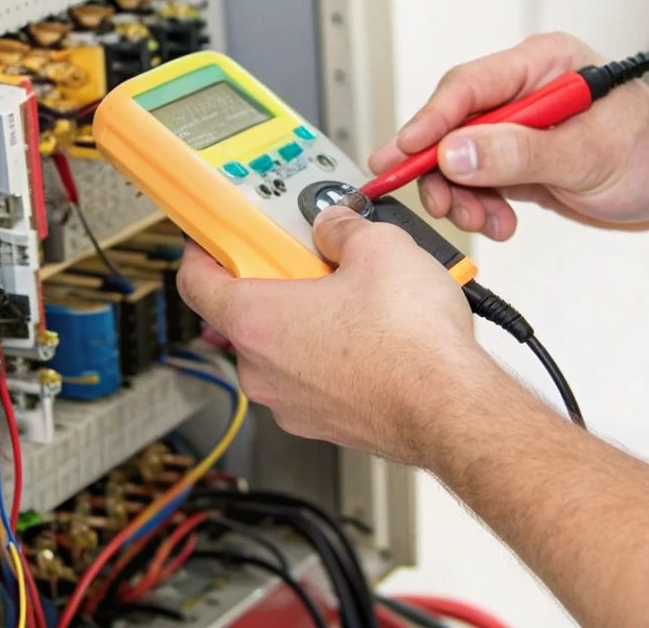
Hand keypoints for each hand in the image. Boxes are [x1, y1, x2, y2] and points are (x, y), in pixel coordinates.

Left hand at [175, 206, 494, 465]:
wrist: (454, 410)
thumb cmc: (412, 346)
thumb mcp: (379, 246)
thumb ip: (342, 227)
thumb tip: (337, 225)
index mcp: (256, 322)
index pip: (195, 281)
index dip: (201, 250)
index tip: (211, 235)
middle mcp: (263, 370)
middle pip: (244, 313)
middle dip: (275, 279)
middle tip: (308, 255)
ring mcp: (292, 404)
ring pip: (282, 348)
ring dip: (307, 318)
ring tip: (355, 293)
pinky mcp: (327, 423)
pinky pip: (314, 377)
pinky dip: (332, 353)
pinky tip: (373, 332)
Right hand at [370, 32, 648, 241]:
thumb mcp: (588, 155)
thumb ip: (518, 153)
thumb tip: (455, 151)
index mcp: (544, 65)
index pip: (469, 86)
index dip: (431, 121)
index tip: (403, 152)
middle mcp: (527, 92)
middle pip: (455, 124)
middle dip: (442, 168)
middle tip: (439, 201)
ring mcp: (522, 129)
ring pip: (462, 159)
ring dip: (463, 195)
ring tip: (483, 221)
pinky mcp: (523, 162)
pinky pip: (481, 182)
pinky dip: (481, 207)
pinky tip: (499, 224)